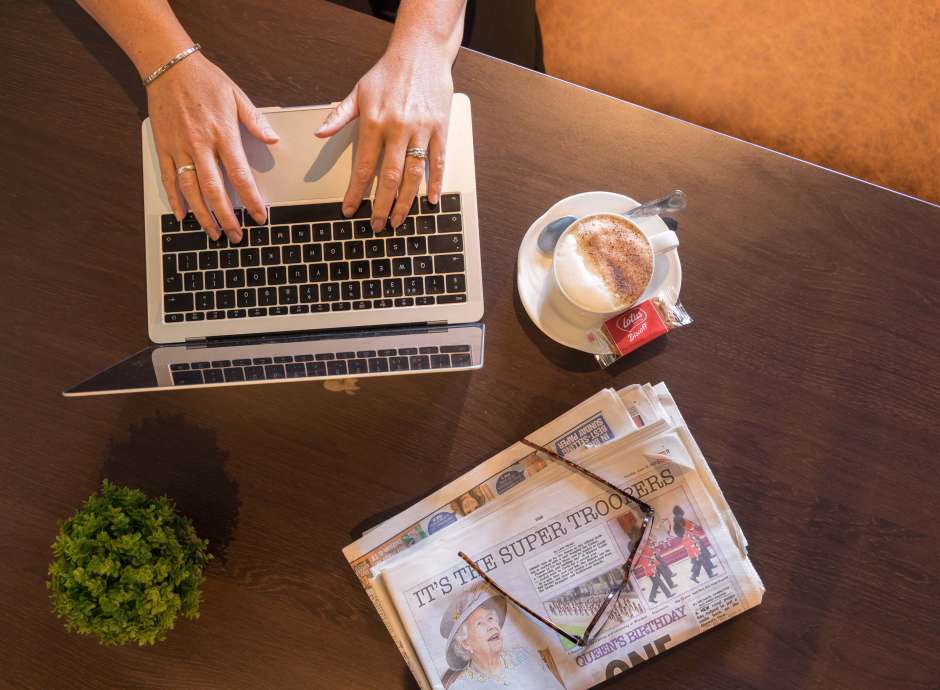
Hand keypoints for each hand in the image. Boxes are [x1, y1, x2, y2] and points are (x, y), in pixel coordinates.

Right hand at [147, 53, 278, 240]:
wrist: (168, 64)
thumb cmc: (205, 79)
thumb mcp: (236, 96)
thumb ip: (255, 121)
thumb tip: (274, 140)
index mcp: (223, 134)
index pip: (240, 176)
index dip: (251, 200)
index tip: (260, 216)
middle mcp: (200, 144)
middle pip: (215, 191)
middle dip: (228, 218)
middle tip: (237, 235)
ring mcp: (179, 147)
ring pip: (191, 190)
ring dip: (203, 215)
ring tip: (214, 233)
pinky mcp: (163, 146)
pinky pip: (169, 179)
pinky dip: (176, 200)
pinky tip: (184, 215)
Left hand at [315, 48, 453, 230]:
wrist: (421, 51)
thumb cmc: (388, 72)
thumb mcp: (358, 91)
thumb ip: (339, 115)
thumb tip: (319, 133)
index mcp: (374, 121)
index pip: (363, 166)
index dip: (356, 193)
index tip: (350, 210)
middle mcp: (397, 128)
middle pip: (389, 177)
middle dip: (382, 206)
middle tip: (378, 225)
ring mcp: (421, 129)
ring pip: (414, 175)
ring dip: (406, 201)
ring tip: (400, 220)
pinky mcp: (441, 128)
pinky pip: (438, 161)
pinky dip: (435, 183)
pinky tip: (430, 200)